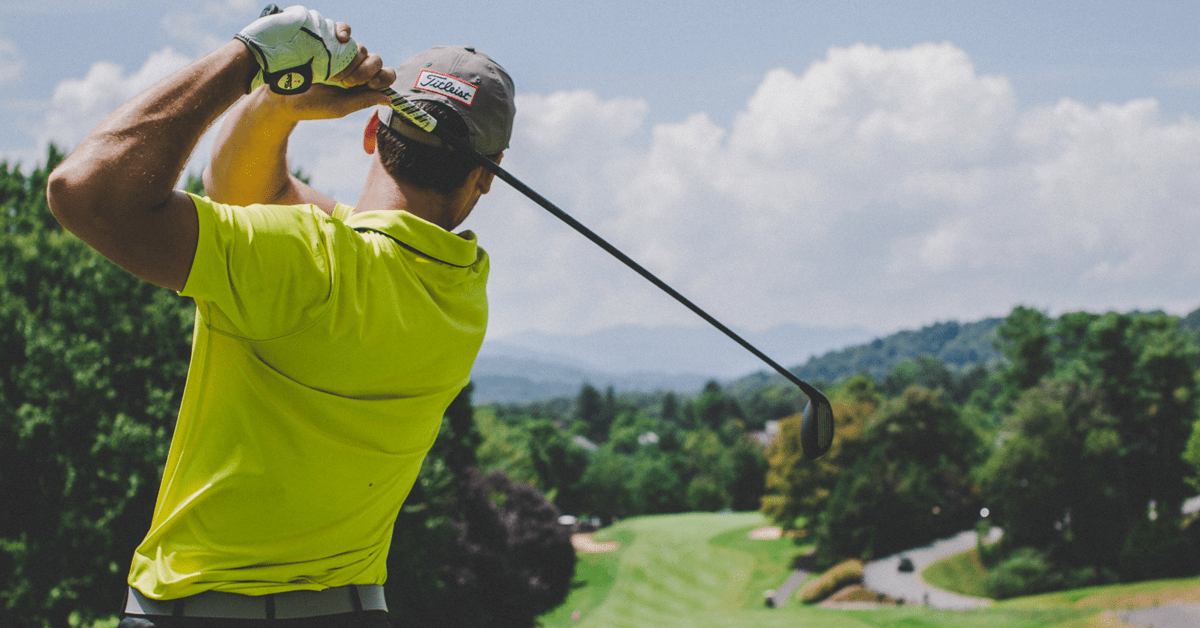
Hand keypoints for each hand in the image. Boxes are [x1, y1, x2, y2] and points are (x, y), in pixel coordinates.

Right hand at [236, 5, 377, 93]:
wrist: (281, 95)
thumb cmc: (310, 106)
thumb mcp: (338, 107)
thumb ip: (363, 101)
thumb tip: (389, 99)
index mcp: (361, 85)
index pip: (385, 75)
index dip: (383, 77)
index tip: (372, 84)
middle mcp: (354, 68)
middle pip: (376, 59)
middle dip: (366, 70)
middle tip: (346, 82)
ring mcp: (341, 54)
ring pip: (361, 47)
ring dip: (353, 59)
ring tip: (333, 73)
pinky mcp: (327, 41)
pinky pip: (345, 30)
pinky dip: (345, 32)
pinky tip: (340, 39)